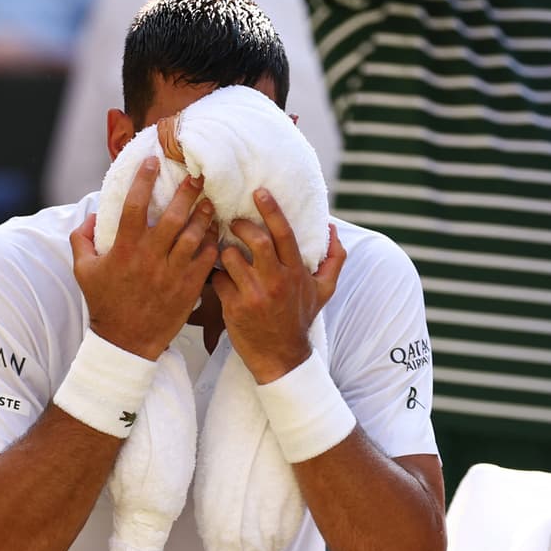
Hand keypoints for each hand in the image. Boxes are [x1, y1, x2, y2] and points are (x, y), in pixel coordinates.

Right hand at [71, 157, 218, 359]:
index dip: (144, 180)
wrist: (126, 342)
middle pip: (173, 216)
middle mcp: (150, 258)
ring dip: (203, 216)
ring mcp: (172, 273)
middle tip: (196, 176)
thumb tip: (92, 216)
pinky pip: (206, 260)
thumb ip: (82, 240)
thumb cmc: (105, 303)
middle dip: (186, 192)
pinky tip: (214, 233)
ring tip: (208, 202)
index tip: (152, 161)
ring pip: (194, 236)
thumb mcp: (83, 271)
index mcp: (124, 249)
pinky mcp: (189, 288)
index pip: (135, 206)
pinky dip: (212, 244)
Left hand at [212, 189, 345, 382]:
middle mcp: (276, 281)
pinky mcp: (234, 307)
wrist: (281, 357)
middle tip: (234, 221)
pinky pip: (217, 279)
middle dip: (241, 225)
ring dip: (225, 250)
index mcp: (296, 272)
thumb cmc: (299, 319)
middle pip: (256, 240)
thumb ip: (333, 259)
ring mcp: (253, 295)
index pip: (284, 234)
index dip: (271, 210)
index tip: (259, 192)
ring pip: (232, 257)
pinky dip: (215, 274)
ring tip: (226, 251)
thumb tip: (334, 230)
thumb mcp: (323, 291)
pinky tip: (218, 275)